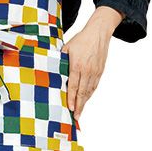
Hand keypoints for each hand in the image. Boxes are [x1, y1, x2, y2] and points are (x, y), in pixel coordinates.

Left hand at [62, 6, 124, 121]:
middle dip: (79, 106)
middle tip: (75, 117)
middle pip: (82, 92)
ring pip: (89, 91)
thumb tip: (51, 69)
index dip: (71, 98)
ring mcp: (95, 72)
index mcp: (77, 66)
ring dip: (84, 102)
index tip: (69, 108)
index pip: (73, 86)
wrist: (99, 33)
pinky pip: (94, 86)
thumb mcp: (67, 48)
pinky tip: (86, 100)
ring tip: (80, 112)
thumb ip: (60, 60)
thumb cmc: (81, 40)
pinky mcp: (100, 71)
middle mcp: (87, 71)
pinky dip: (90, 94)